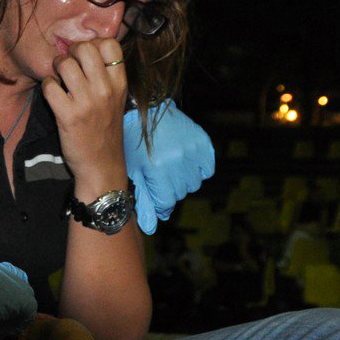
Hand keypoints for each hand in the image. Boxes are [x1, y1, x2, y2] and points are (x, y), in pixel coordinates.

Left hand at [41, 38, 128, 197]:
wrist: (101, 165)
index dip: (94, 44)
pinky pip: (49, 85)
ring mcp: (86, 102)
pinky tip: (53, 95)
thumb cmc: (106, 131)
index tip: (87, 56)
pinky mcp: (67, 115)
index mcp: (120, 84)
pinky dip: (47, 87)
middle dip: (71, 52)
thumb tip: (87, 49)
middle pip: (84, 48)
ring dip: (56, 68)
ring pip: (64, 64)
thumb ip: (106, 76)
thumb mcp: (116, 100)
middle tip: (68, 65)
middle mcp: (105, 90)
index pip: (110, 44)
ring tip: (58, 79)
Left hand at [122, 101, 214, 233]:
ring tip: (170, 166)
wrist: (143, 111)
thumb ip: (143, 201)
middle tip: (159, 175)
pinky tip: (184, 161)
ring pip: (194, 183)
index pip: (166, 202)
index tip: (154, 193)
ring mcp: (191, 150)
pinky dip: (198, 168)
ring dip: (183, 179)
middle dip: (169, 188)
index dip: (159, 201)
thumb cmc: (132, 145)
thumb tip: (150, 228)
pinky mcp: (202, 142)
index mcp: (157, 169)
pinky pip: (207, 169)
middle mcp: (176, 160)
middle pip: (180, 193)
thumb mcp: (133, 173)